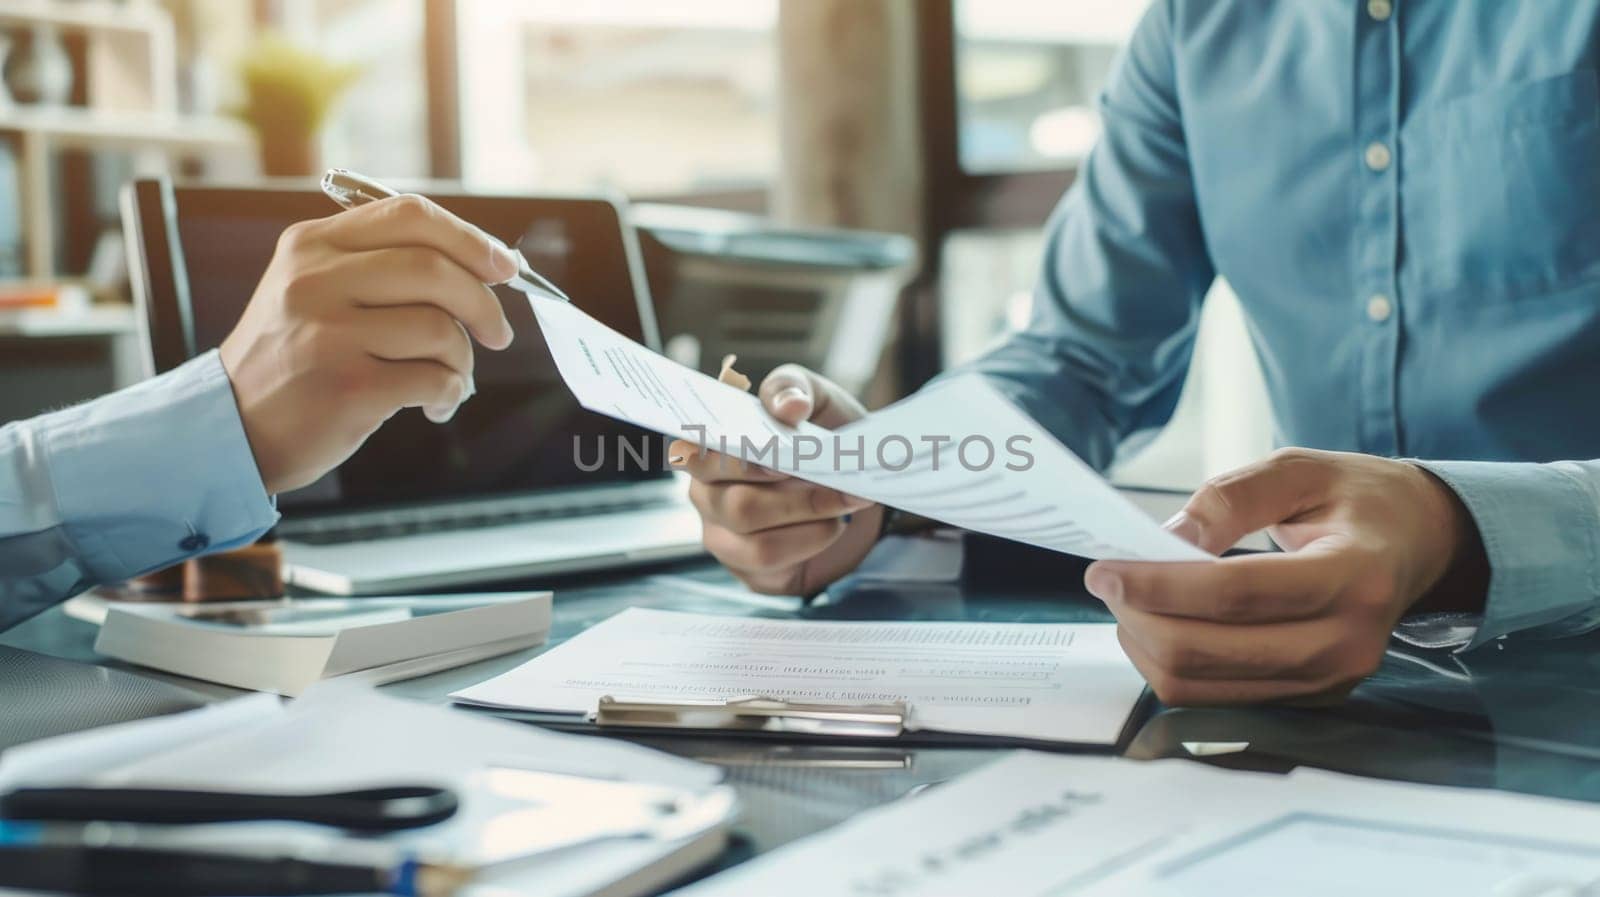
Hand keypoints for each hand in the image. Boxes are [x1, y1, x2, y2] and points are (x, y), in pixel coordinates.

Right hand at [220, 194, 517, 492]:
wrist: (232, 429)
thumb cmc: (292, 359)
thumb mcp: (312, 289)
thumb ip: (379, 264)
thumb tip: (484, 262)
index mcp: (311, 245)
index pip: (410, 216)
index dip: (470, 238)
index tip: (505, 266)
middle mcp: (315, 282)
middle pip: (435, 269)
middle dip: (483, 303)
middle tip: (497, 334)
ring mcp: (329, 334)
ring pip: (441, 328)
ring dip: (463, 360)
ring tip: (451, 379)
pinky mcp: (348, 387)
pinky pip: (435, 379)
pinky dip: (450, 393)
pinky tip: (435, 405)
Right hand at [671, 364, 881, 594]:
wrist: (853, 485)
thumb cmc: (821, 437)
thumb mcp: (814, 399)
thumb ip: (793, 388)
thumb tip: (789, 406)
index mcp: (709, 448)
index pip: (693, 456)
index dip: (735, 461)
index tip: (776, 455)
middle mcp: (706, 494)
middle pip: (735, 505)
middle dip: (794, 497)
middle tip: (833, 480)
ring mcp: (723, 536)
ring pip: (755, 542)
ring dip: (809, 521)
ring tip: (843, 502)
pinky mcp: (747, 569)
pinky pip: (771, 563)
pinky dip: (811, 542)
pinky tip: (833, 526)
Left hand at [1083, 448, 1487, 705]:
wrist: (1417, 544)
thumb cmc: (1355, 500)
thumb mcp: (1298, 470)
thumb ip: (1229, 498)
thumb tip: (1164, 539)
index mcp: (1353, 574)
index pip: (1237, 593)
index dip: (1160, 584)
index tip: (1105, 569)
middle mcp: (1347, 642)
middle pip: (1209, 650)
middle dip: (1140, 616)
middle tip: (1106, 579)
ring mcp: (1329, 680)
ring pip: (1201, 685)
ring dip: (1147, 645)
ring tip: (1129, 599)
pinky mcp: (1307, 698)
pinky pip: (1215, 696)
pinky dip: (1171, 664)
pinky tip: (1160, 623)